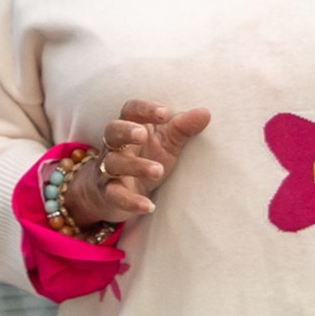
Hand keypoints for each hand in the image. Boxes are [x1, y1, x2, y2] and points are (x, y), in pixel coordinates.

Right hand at [65, 101, 212, 225]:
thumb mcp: (166, 143)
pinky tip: (149, 206)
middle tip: (142, 135)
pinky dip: (131, 201)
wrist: (113, 194)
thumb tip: (205, 112)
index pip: (130, 110)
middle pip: (112, 131)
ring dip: (135, 166)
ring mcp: (108, 169)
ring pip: (113, 163)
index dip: (144, 109)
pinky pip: (115, 195)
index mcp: (129, 127)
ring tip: (158, 171)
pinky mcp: (109, 193)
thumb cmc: (145, 158)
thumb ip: (182, 128)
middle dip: (125, 131)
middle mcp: (115, 146)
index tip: (165, 113)